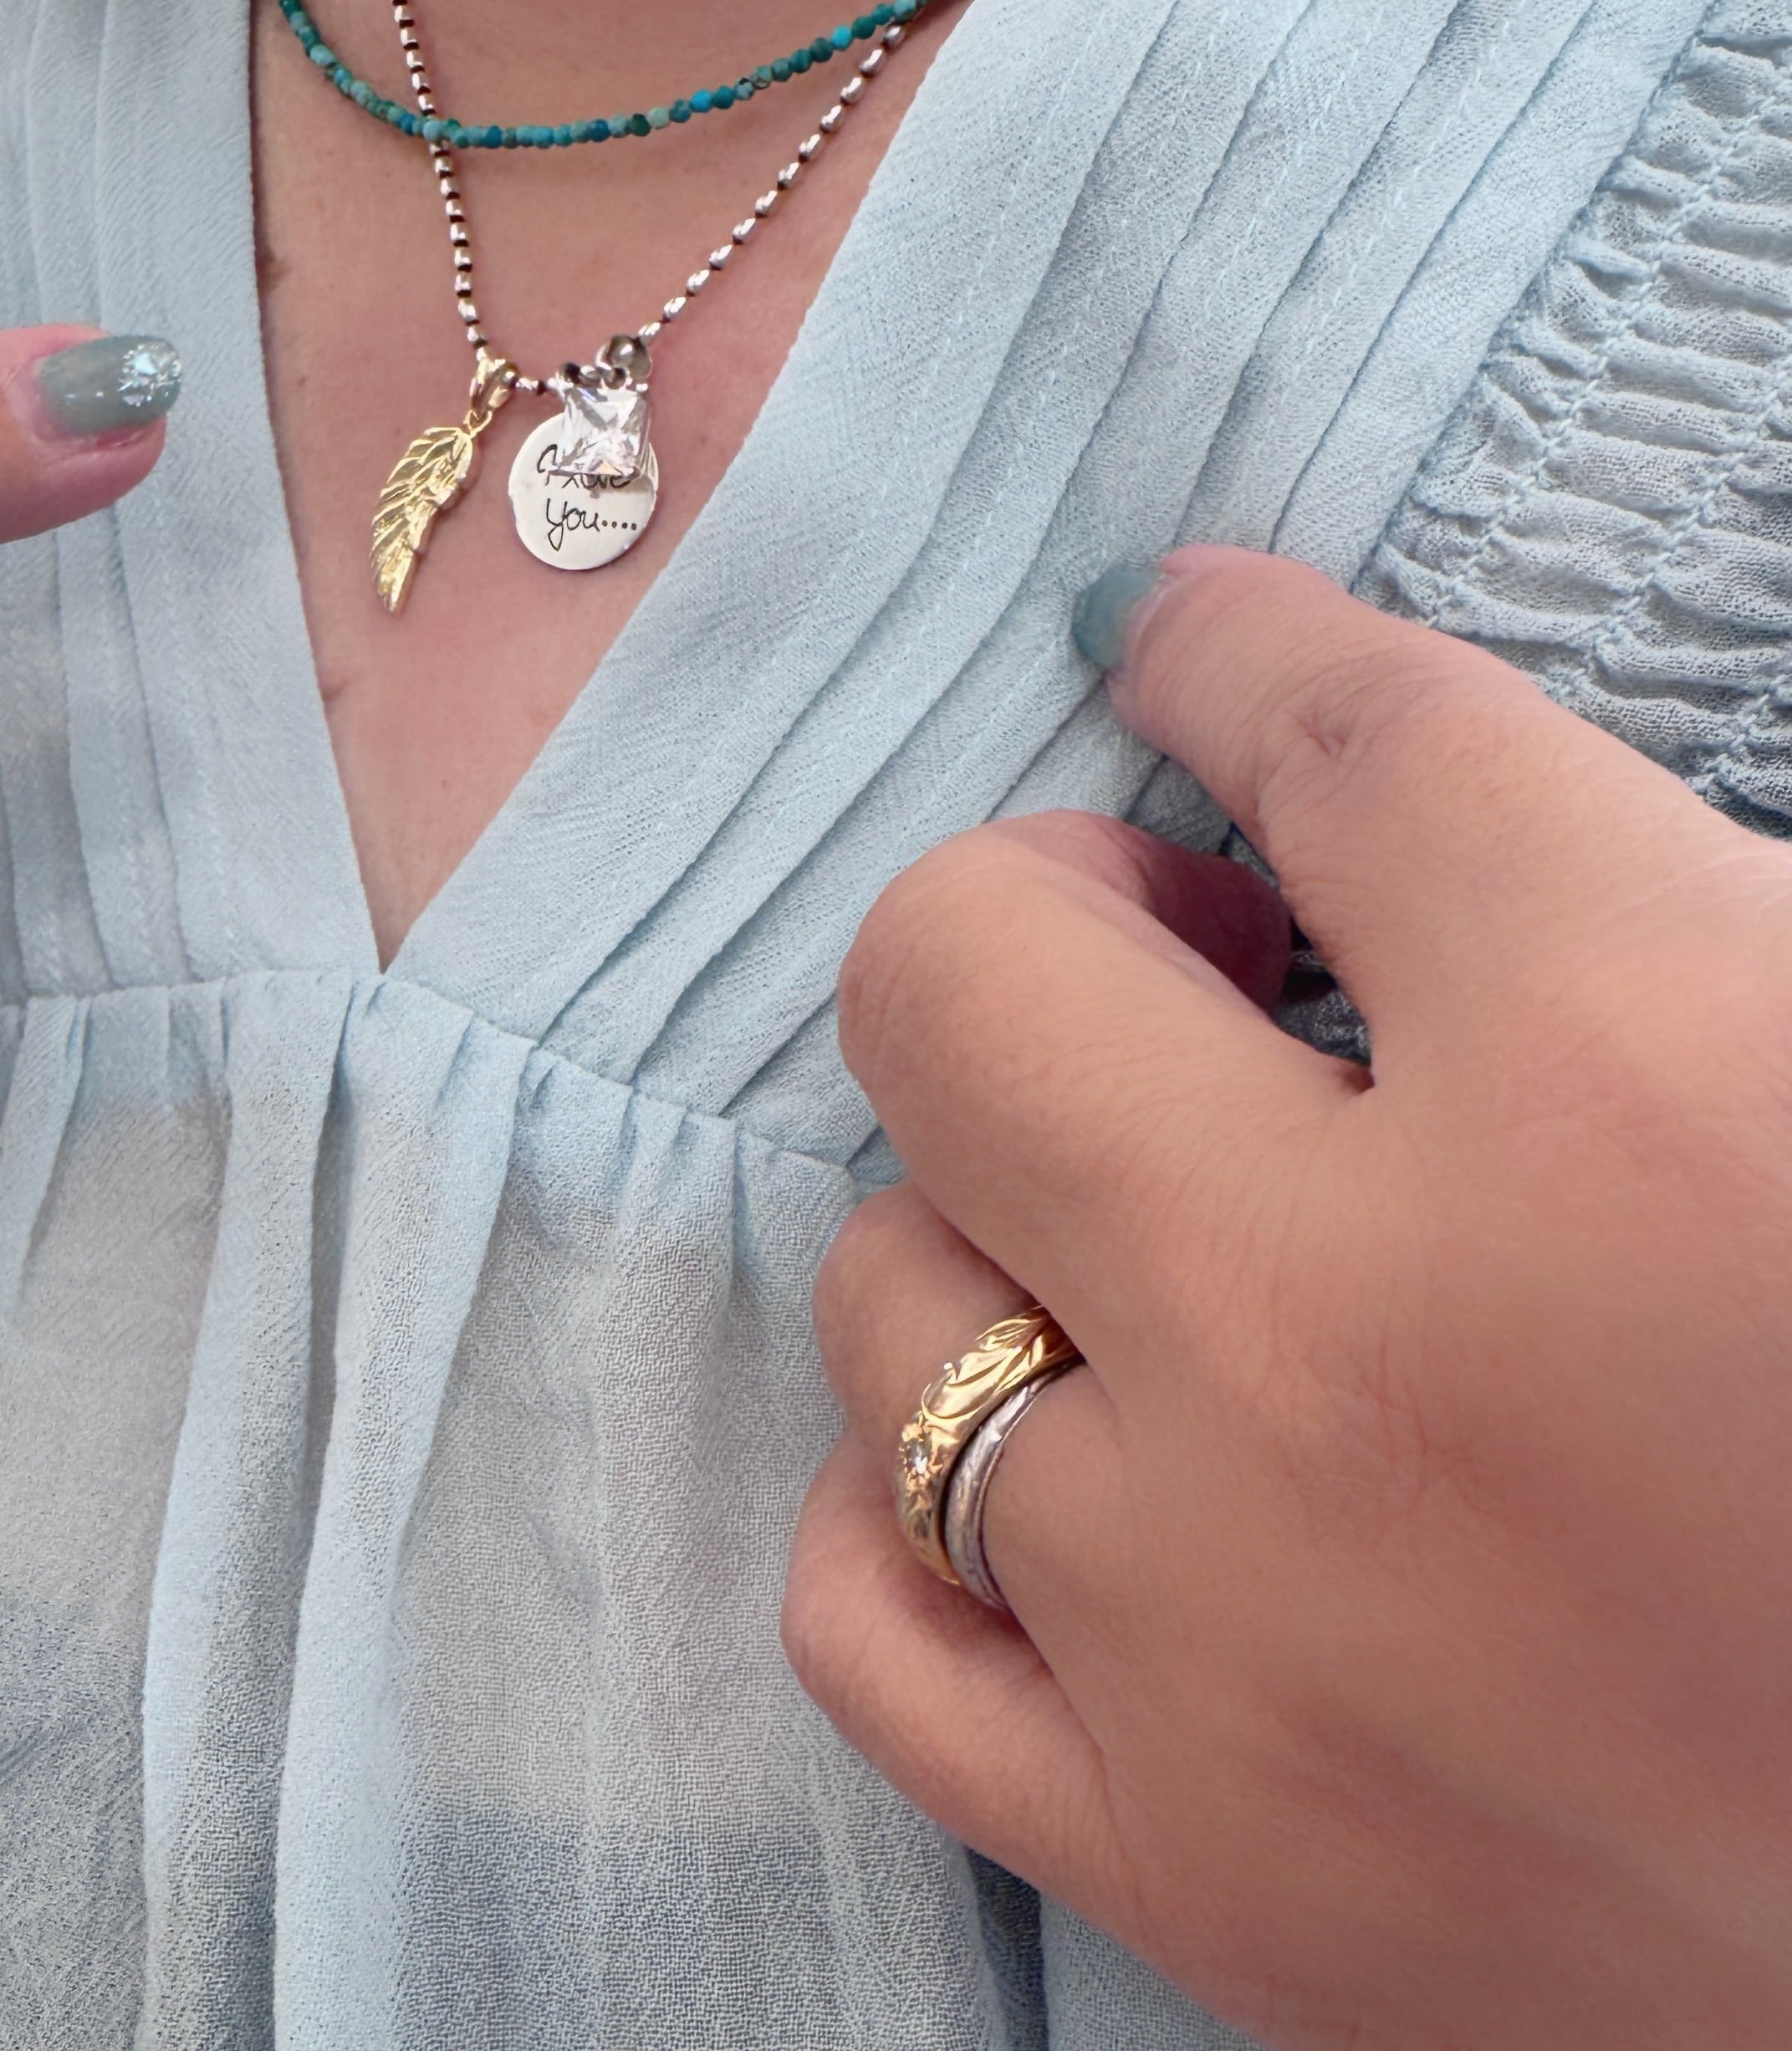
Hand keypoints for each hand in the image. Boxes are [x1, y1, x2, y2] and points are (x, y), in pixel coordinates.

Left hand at [786, 545, 1791, 2049]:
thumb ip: (1649, 894)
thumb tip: (1349, 757)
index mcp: (1638, 1100)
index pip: (1339, 742)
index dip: (1239, 656)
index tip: (1183, 641)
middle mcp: (1361, 1354)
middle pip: (961, 973)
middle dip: (1050, 910)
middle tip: (1190, 960)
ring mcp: (1228, 1637)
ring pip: (888, 1291)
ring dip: (1007, 1216)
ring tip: (1165, 1244)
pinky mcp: (1192, 1873)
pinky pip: (865, 1608)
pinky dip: (919, 1509)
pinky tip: (1060, 1472)